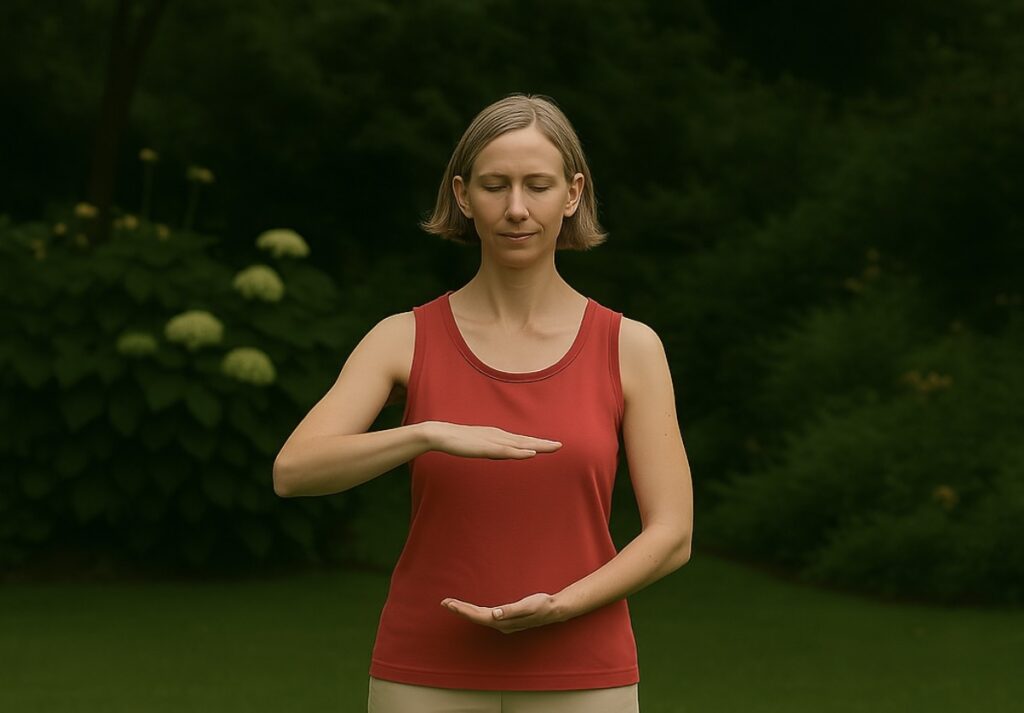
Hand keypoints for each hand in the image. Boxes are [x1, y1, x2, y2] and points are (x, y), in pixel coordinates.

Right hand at [425, 421, 561, 459]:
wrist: (440, 434)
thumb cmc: (457, 440)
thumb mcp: (477, 444)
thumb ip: (488, 448)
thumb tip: (497, 452)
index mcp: (497, 436)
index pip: (521, 440)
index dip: (537, 442)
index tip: (552, 445)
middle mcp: (499, 436)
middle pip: (525, 440)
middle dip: (543, 443)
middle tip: (560, 445)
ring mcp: (493, 441)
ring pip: (520, 444)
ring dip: (537, 446)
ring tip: (553, 447)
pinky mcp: (486, 447)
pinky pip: (506, 451)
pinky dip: (520, 452)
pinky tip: (531, 453)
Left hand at [440, 592, 561, 632]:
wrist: (554, 610)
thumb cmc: (542, 606)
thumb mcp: (528, 606)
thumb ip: (511, 611)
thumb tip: (494, 615)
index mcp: (503, 620)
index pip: (478, 616)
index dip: (463, 610)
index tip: (450, 603)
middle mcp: (500, 624)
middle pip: (475, 617)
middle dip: (459, 610)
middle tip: (444, 602)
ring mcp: (503, 622)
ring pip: (479, 617)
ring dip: (465, 611)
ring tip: (452, 605)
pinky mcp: (505, 619)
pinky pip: (484, 616)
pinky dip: (474, 612)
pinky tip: (471, 610)